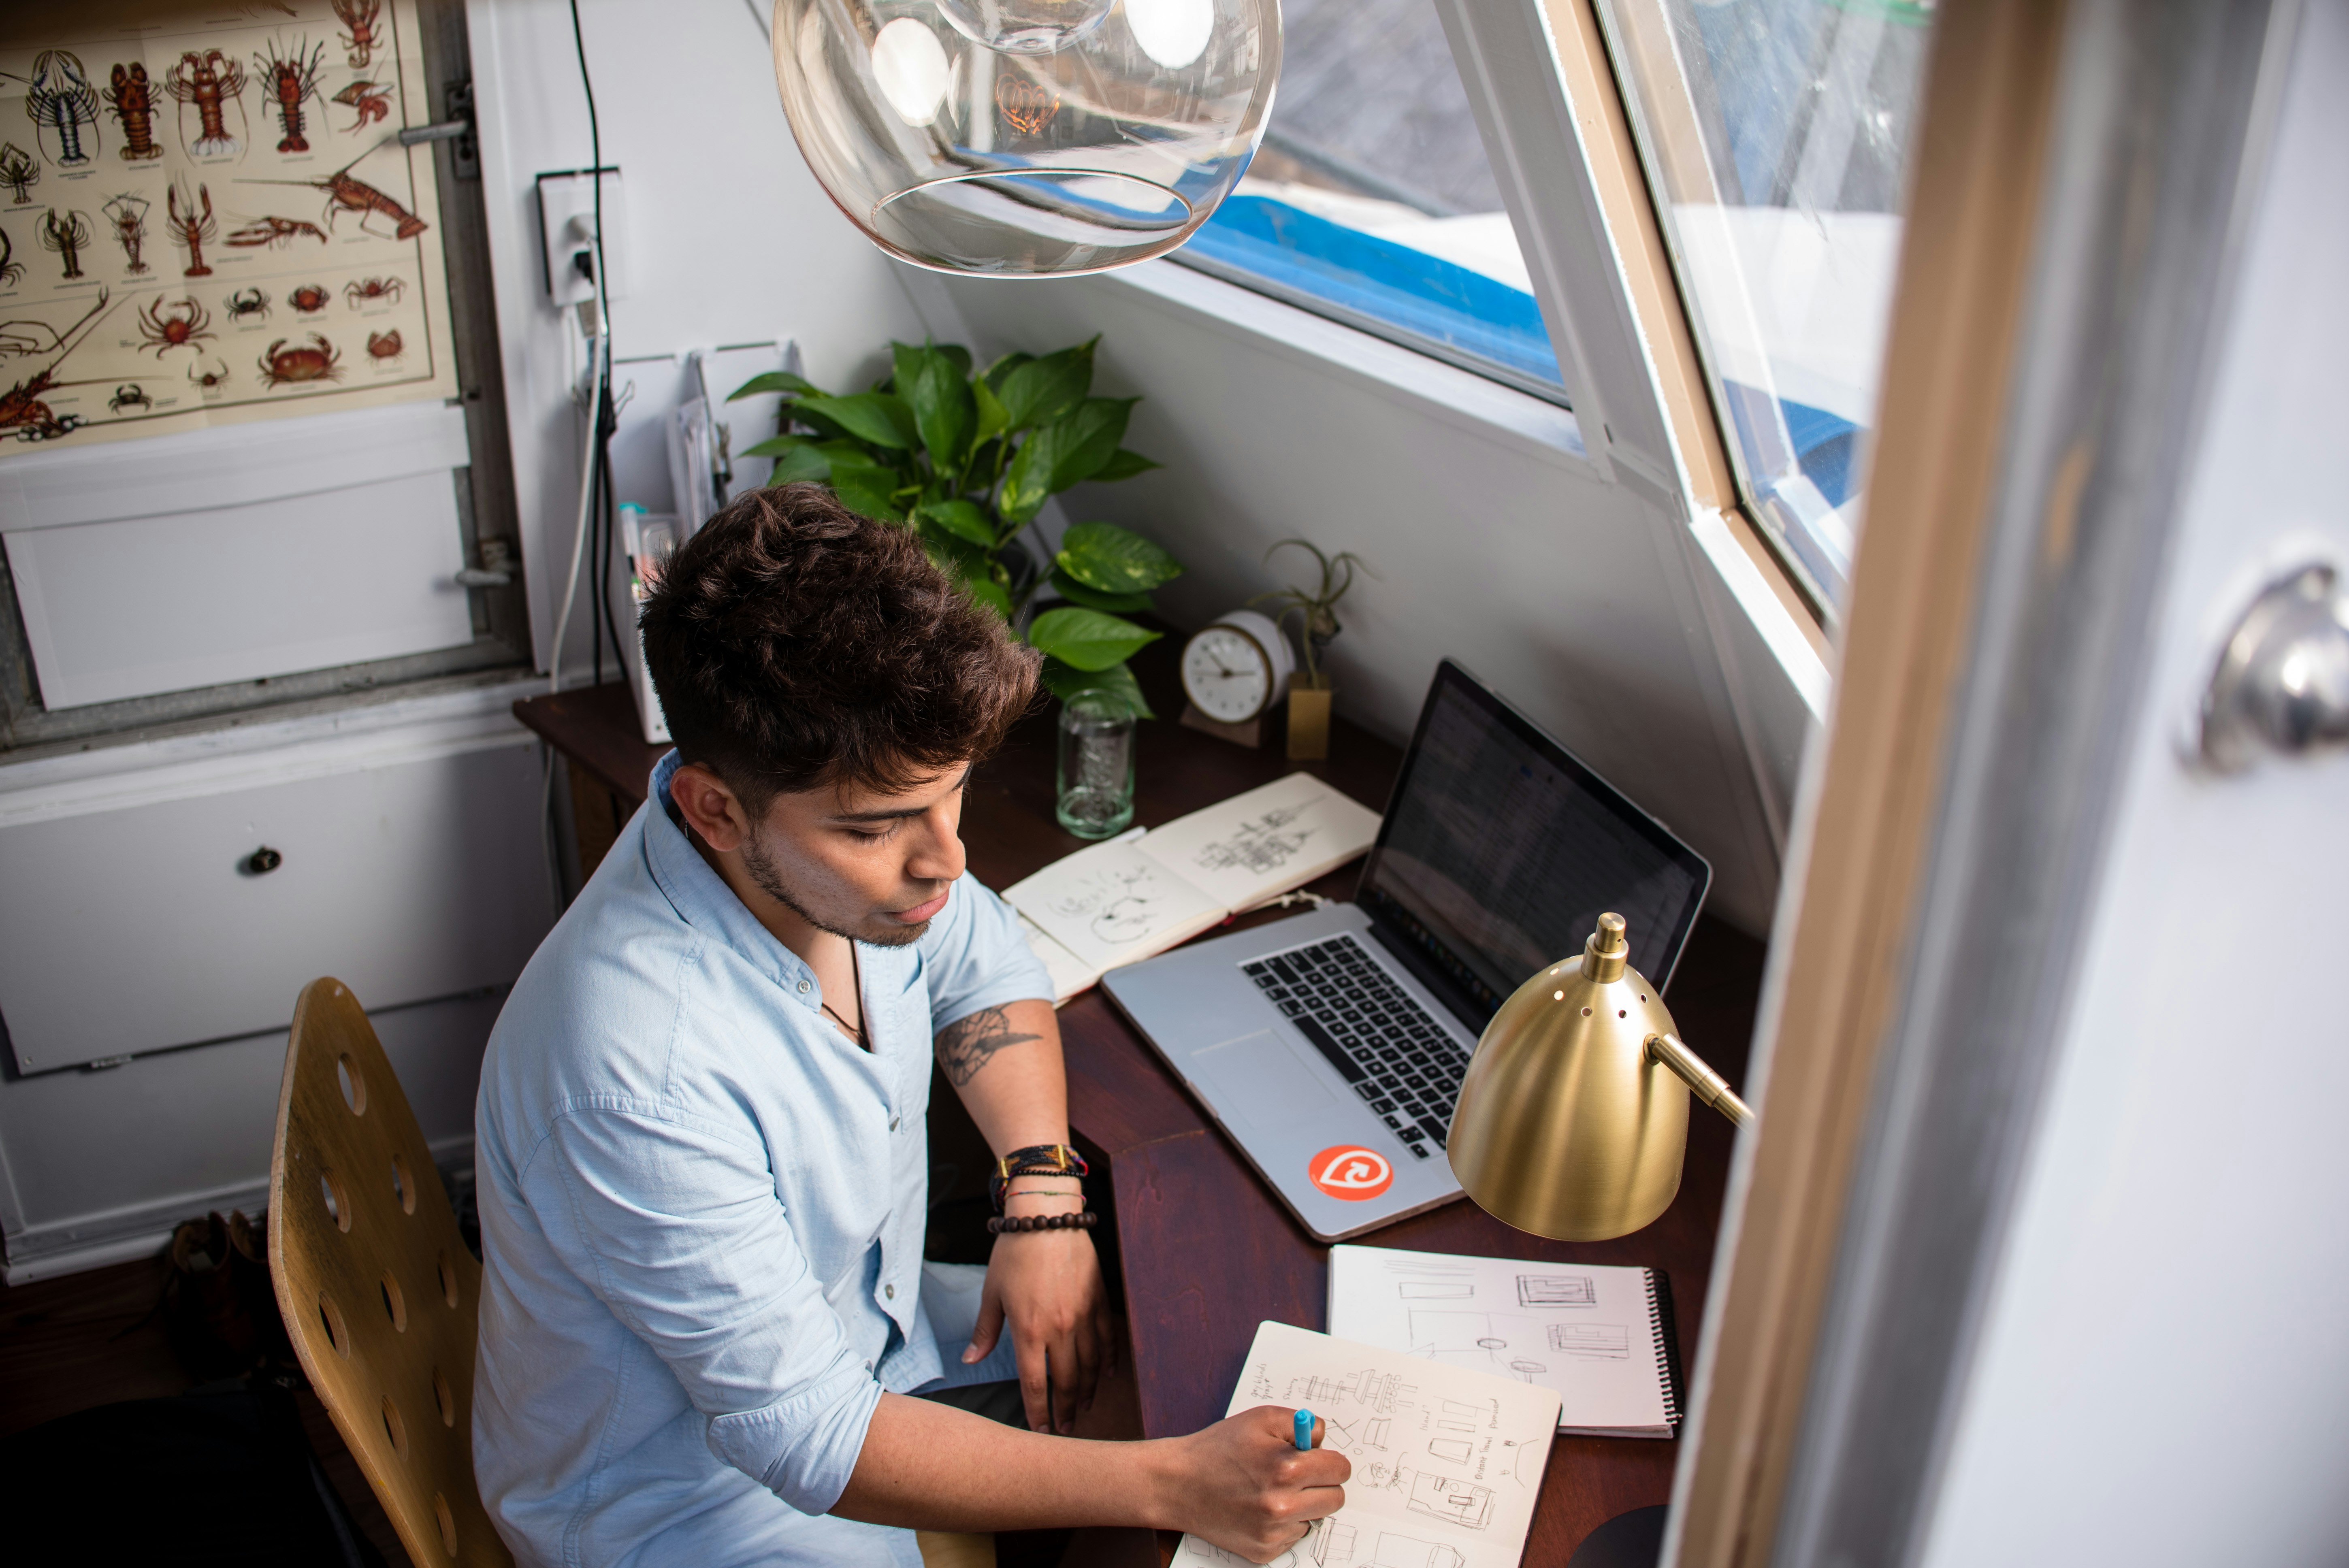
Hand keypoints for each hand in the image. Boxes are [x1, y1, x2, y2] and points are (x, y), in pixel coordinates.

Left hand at [965, 1196, 1113, 1433]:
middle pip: (1068, 1382)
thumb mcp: (992, 1293)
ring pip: (1091, 1366)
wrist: (1048, 1216)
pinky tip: (1106, 1375)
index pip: (1036, 1384)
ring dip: (1089, 1392)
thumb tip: (971, 1360)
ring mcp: (1083, 1316)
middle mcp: (1060, 1328)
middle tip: (1066, 1428)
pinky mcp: (1099, 1301)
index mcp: (1029, 1330)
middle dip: (1067, 1411)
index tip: (1041, 1430)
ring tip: (1085, 1408)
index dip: (1039, 1412)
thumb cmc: (1014, 1252)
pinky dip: (1108, 1361)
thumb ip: (985, 1331)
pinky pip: (1108, 1339)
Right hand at [1161, 1407, 1349, 1562]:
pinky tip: (1260, 1508)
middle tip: (1299, 1475)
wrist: (1179, 1483)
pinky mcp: (1264, 1551)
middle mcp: (1283, 1506)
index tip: (1319, 1459)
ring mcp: (1273, 1532)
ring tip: (1273, 1490)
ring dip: (1304, 1505)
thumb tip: (1323, 1439)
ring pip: (1316, 1519)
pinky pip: (1294, 1536)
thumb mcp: (1261, 1418)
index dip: (1330, 1460)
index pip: (1340, 1469)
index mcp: (1288, 1469)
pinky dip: (1284, 1523)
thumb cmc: (1219, 1448)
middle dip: (1323, 1484)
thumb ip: (1301, 1423)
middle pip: (1336, 1499)